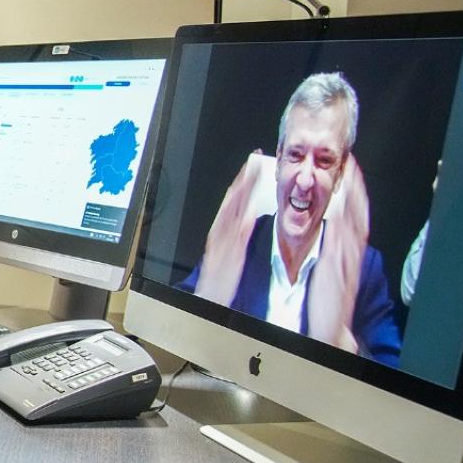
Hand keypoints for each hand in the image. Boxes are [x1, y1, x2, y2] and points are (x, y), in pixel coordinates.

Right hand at [196, 151, 271, 304]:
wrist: (209, 301)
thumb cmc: (220, 280)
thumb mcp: (229, 252)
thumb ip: (238, 232)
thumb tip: (250, 213)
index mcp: (221, 232)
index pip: (233, 201)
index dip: (243, 182)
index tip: (252, 164)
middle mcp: (221, 235)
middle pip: (232, 203)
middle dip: (243, 181)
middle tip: (253, 160)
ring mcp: (225, 245)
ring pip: (233, 216)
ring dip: (241, 196)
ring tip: (251, 177)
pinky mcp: (230, 259)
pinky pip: (237, 241)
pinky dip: (242, 227)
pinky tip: (250, 214)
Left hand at [307, 155, 367, 352]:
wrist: (327, 330)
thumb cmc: (324, 301)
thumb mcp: (328, 271)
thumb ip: (330, 251)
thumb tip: (328, 230)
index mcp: (342, 253)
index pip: (349, 218)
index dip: (352, 195)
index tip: (350, 172)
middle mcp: (346, 254)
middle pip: (355, 217)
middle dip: (356, 190)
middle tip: (353, 165)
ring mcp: (343, 262)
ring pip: (352, 226)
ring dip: (353, 202)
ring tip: (351, 178)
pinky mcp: (335, 272)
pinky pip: (342, 245)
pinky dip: (344, 228)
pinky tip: (341, 212)